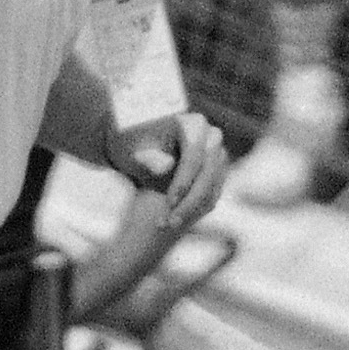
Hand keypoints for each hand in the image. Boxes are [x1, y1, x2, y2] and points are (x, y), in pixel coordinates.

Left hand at [108, 111, 228, 230]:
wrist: (134, 145)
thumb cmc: (130, 144)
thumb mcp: (133, 150)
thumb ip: (148, 158)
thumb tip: (166, 166)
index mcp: (194, 124)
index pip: (195, 157)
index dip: (184, 181)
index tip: (169, 203)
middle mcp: (212, 137)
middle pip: (207, 175)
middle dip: (189, 202)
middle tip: (168, 223)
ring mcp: (218, 155)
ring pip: (212, 189)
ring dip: (190, 212)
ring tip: (165, 225)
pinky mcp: (217, 173)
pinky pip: (211, 197)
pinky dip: (193, 212)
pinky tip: (172, 220)